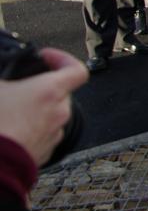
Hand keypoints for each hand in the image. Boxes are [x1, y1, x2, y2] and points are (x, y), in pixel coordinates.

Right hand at [0, 48, 87, 166]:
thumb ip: (5, 76)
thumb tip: (4, 76)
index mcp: (51, 91)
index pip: (77, 69)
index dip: (63, 59)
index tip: (46, 57)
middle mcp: (59, 112)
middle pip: (61, 92)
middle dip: (42, 88)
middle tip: (20, 87)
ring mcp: (54, 134)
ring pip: (52, 114)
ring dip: (37, 110)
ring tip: (11, 111)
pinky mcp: (45, 152)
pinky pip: (44, 134)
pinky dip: (33, 129)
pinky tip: (12, 130)